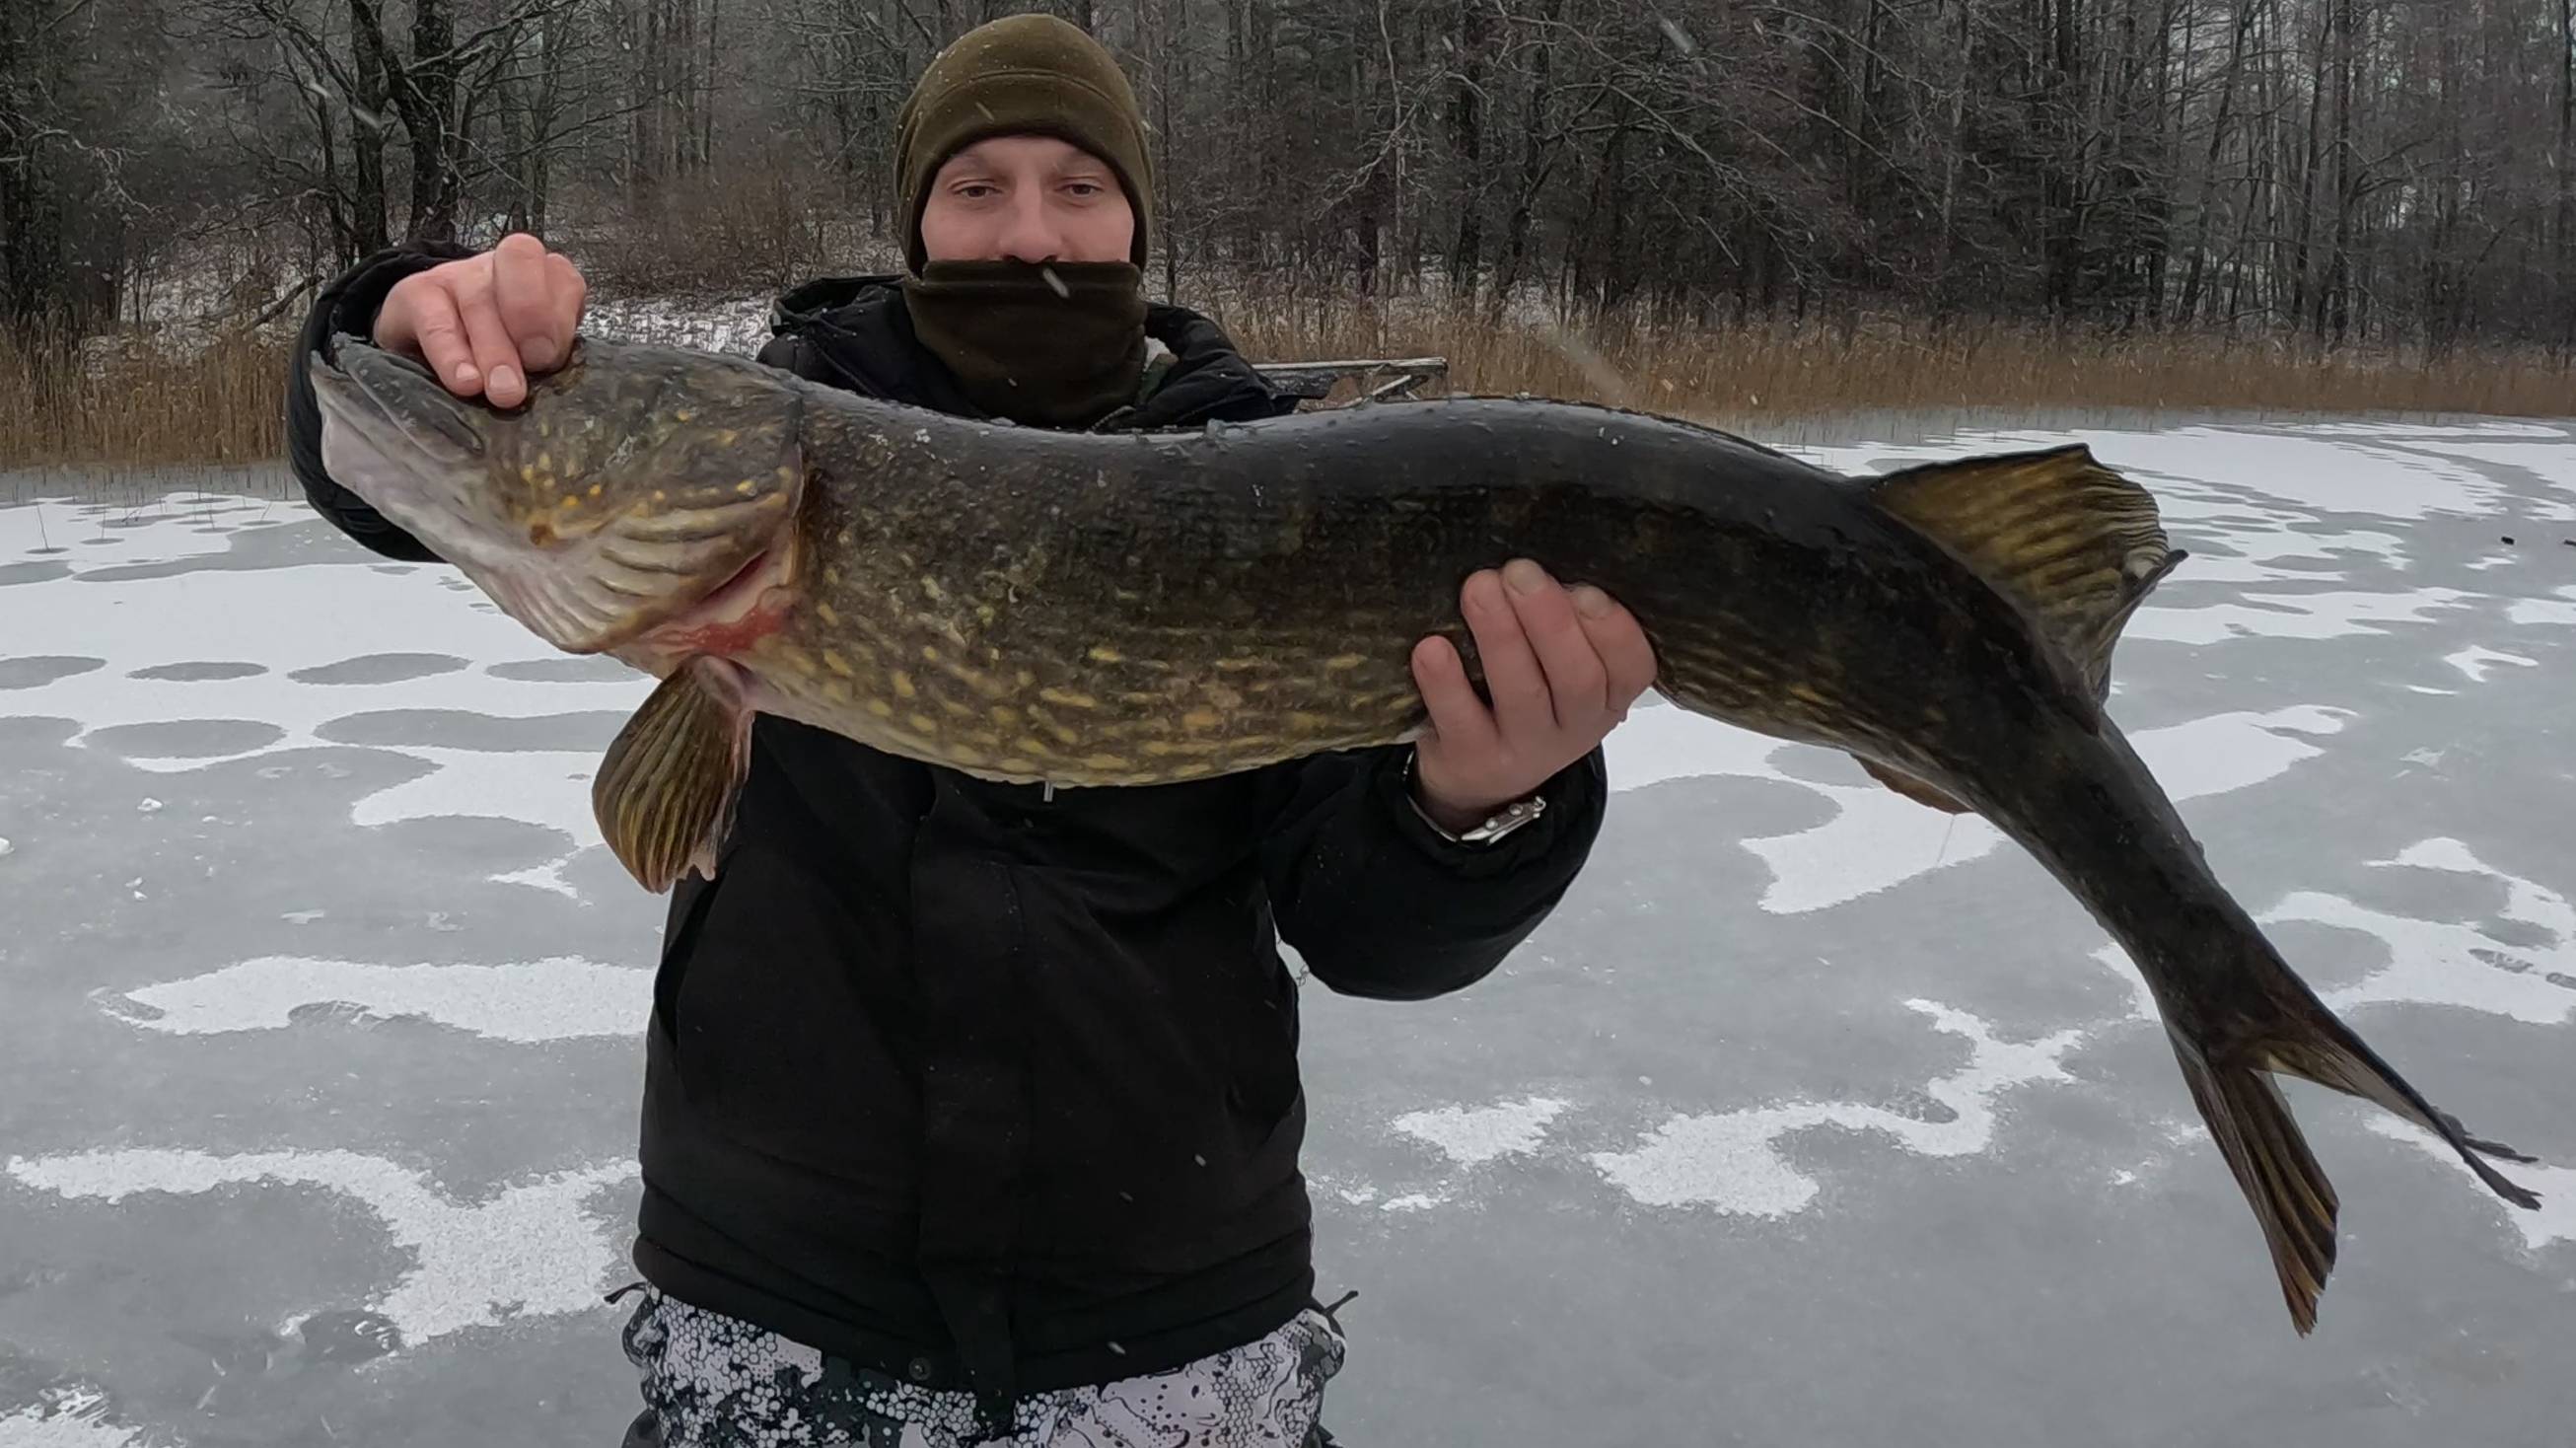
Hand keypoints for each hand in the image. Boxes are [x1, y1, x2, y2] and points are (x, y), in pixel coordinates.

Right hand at [374, 232, 586, 407]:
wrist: (420, 336)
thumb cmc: (491, 347)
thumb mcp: (528, 350)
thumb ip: (545, 355)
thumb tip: (550, 384)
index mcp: (541, 277)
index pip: (563, 279)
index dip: (560, 315)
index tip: (548, 359)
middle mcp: (500, 267)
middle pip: (521, 280)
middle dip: (530, 324)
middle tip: (530, 374)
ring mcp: (457, 275)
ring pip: (480, 302)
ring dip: (495, 352)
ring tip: (501, 392)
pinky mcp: (415, 293)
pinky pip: (436, 321)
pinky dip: (452, 355)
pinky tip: (465, 382)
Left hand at [1408, 558, 1656, 832]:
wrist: (1475, 771)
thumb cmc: (1523, 691)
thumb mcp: (1556, 662)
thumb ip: (1561, 619)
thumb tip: (1531, 566)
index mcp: (1608, 694)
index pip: (1632, 666)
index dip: (1613, 630)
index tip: (1585, 591)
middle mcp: (1575, 726)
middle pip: (1578, 680)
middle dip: (1551, 622)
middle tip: (1520, 572)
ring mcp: (1524, 749)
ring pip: (1523, 695)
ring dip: (1501, 637)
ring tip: (1478, 588)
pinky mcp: (1472, 760)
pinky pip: (1462, 721)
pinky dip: (1445, 683)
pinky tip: (1431, 647)